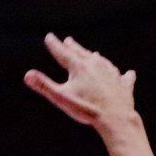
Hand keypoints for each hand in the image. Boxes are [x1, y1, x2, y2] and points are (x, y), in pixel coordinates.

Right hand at [23, 34, 137, 129]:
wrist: (115, 118)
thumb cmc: (86, 108)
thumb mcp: (61, 98)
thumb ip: (44, 86)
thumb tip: (27, 75)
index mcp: (79, 67)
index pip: (62, 53)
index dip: (54, 45)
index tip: (49, 37)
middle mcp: (96, 65)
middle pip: (82, 53)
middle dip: (73, 47)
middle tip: (68, 41)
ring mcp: (111, 74)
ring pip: (101, 61)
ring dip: (94, 57)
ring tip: (92, 54)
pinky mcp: (124, 84)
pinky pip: (123, 76)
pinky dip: (122, 74)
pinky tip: (128, 73)